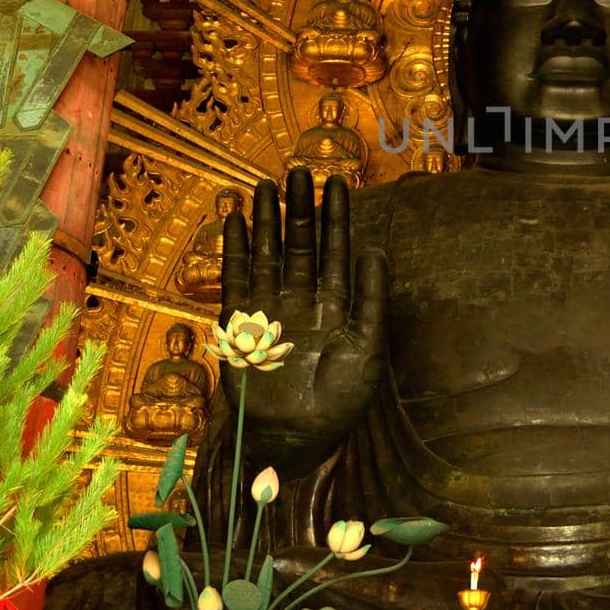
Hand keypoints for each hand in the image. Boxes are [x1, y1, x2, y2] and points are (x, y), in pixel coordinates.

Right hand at [220, 168, 386, 478]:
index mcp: (336, 307)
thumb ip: (371, 300)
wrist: (295, 439)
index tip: (337, 182)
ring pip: (268, 254)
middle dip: (300, 209)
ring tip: (266, 185)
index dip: (336, 218)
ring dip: (267, 221)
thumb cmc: (338, 402)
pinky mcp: (241, 324)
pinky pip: (237, 278)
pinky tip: (236, 220)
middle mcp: (302, 302)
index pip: (336, 251)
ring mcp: (270, 310)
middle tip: (300, 170)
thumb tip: (373, 249)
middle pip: (300, 245)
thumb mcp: (367, 349)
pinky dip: (236, 250)